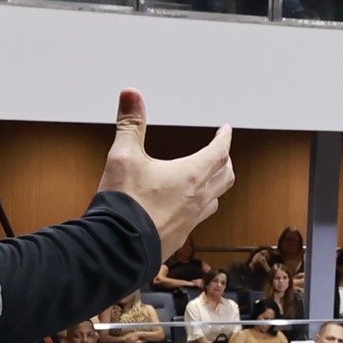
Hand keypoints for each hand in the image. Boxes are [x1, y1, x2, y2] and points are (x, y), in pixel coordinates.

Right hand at [101, 92, 233, 254]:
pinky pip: (198, 220)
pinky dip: (199, 208)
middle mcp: (197, 200)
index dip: (224, 138)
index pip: (219, 152)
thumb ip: (130, 124)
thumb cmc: (123, 204)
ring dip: (216, 186)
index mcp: (190, 176)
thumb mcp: (123, 156)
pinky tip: (186, 209)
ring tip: (209, 180)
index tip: (226, 130)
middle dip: (225, 161)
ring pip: (215, 200)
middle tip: (222, 153)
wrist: (116, 249)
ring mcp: (191, 222)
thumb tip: (131, 93)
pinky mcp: (179, 239)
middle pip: (225, 176)